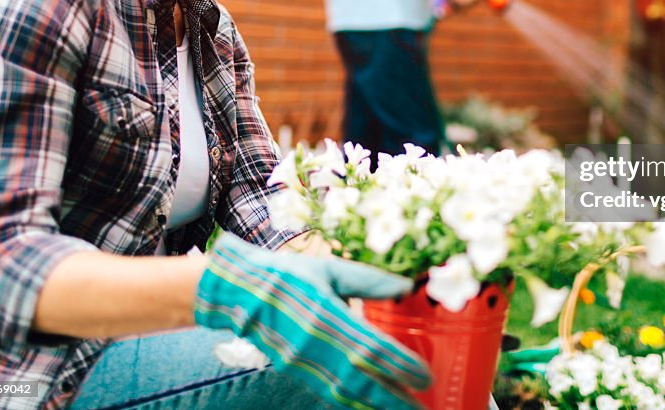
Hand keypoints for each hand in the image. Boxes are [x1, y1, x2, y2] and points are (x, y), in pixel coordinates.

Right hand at [194, 233, 429, 408]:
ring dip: (376, 406)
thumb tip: (407, 286)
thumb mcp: (331, 269)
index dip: (399, 365)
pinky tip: (372, 408)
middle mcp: (316, 346)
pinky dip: (353, 404)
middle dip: (394, 398)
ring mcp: (304, 363)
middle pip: (362, 380)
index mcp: (327, 316)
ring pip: (346, 393)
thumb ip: (369, 281)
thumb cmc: (289, 275)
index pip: (370, 348)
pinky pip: (330, 394)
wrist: (240, 292)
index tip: (424, 376)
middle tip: (422, 407)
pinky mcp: (296, 371)